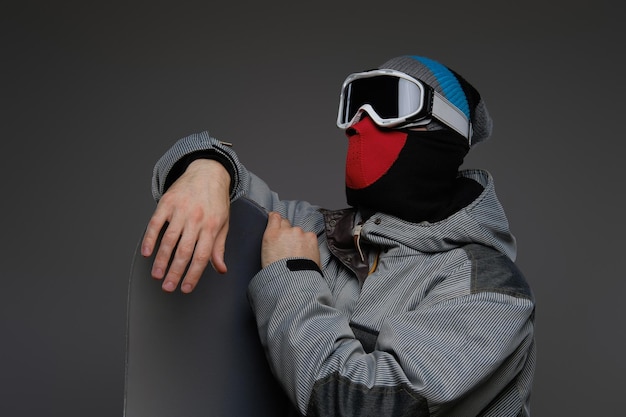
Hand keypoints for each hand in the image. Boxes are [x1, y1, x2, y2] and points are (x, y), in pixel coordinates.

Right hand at [141, 159, 230, 292]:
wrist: (208, 172)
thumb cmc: (216, 200)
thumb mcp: (223, 223)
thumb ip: (219, 248)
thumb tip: (221, 269)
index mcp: (211, 227)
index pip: (202, 256)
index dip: (193, 274)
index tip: (186, 288)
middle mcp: (196, 219)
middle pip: (184, 251)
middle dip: (175, 272)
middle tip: (168, 287)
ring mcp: (181, 210)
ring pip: (169, 240)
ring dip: (161, 260)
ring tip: (157, 275)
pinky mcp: (167, 202)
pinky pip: (156, 223)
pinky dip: (150, 238)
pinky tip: (146, 252)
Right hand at [261, 212, 320, 268]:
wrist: (293, 282)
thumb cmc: (278, 273)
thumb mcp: (266, 256)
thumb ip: (271, 242)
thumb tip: (276, 241)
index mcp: (271, 235)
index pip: (275, 216)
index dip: (276, 219)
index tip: (277, 222)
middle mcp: (286, 230)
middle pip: (287, 224)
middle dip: (288, 232)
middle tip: (289, 245)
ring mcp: (299, 233)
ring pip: (299, 232)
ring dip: (299, 239)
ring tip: (299, 254)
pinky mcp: (311, 237)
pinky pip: (309, 237)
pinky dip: (308, 243)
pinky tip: (306, 254)